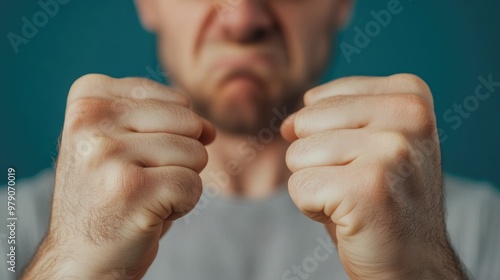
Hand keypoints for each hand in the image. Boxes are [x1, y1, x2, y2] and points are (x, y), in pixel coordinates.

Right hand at [24, 74, 214, 278]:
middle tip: (140, 181)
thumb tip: (210, 129)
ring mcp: (108, 152)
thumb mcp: (127, 139)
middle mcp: (91, 117)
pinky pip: (194, 185)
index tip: (131, 158)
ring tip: (142, 196)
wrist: (82, 257)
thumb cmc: (113, 195)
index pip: (176, 99)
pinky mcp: (130, 188)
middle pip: (189, 122)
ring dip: (180, 182)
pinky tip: (147, 214)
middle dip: (180, 157)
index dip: (169, 135)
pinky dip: (182, 205)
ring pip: (196, 153)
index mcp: (89, 95)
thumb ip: (168, 118)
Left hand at [281, 74, 465, 278]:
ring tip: (354, 199)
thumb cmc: (383, 197)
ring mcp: (391, 150)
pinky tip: (349, 217)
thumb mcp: (369, 139)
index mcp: (409, 94)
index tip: (364, 162)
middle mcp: (408, 114)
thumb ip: (333, 116)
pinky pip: (299, 186)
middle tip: (356, 184)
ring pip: (297, 154)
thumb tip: (287, 125)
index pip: (317, 99)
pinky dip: (313, 208)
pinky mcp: (368, 186)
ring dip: (317, 185)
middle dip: (316, 160)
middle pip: (305, 122)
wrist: (413, 260)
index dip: (326, 137)